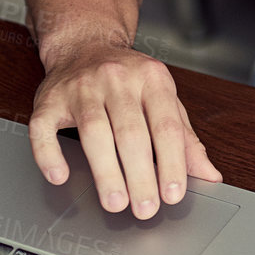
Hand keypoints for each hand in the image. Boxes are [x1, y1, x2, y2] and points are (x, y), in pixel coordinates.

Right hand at [27, 39, 220, 217]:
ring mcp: (80, 87)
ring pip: (93, 131)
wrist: (85, 45)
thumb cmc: (129, 81)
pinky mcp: (48, 99)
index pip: (165, 126)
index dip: (171, 163)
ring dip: (106, 171)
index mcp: (151, 78)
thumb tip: (210, 176)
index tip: (173, 195)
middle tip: (146, 209)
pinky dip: (49, 154)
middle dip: (140, 175)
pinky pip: (44, 128)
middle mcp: (116, 79)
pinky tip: (60, 176)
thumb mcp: (164, 100)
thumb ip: (185, 139)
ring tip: (115, 203)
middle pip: (130, 132)